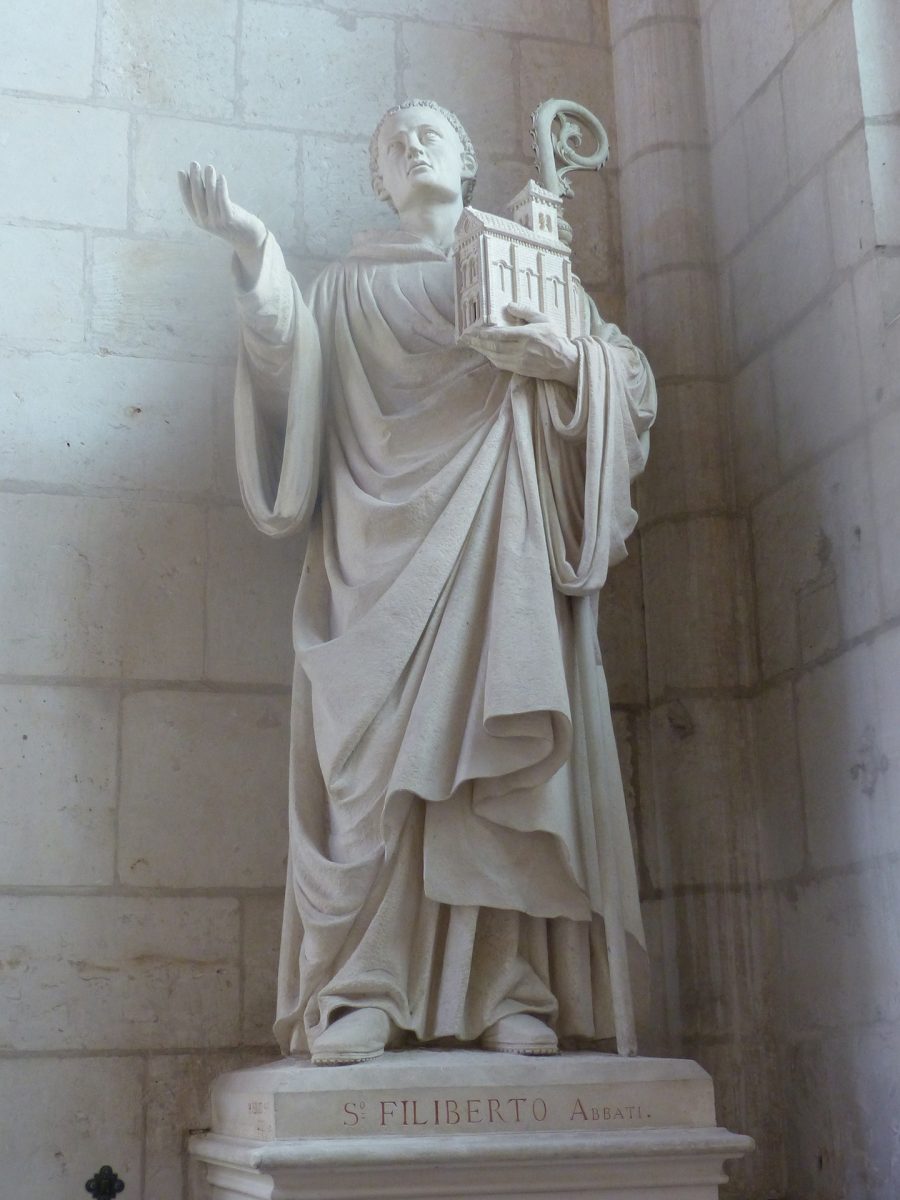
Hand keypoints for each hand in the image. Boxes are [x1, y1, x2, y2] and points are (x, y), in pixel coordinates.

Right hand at [178, 162, 266, 280]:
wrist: (247, 237)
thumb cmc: (230, 219)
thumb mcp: (214, 209)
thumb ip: (205, 197)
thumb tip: (194, 176)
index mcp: (198, 219)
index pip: (188, 200)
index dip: (183, 186)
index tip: (181, 171)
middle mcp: (205, 222)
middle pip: (197, 197)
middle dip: (195, 179)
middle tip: (194, 164)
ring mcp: (217, 222)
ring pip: (210, 198)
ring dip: (209, 181)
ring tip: (209, 167)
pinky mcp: (229, 220)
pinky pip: (223, 201)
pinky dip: (221, 188)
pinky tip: (221, 177)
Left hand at [461, 303, 578, 386]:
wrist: (565, 362)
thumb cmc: (556, 338)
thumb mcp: (544, 320)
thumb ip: (526, 312)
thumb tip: (509, 305)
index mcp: (528, 335)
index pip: (501, 334)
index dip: (486, 333)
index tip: (474, 330)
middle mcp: (522, 350)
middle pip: (494, 346)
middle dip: (478, 342)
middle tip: (465, 337)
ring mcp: (520, 362)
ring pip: (495, 356)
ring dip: (482, 350)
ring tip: (471, 344)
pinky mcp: (520, 370)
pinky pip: (501, 364)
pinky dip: (491, 357)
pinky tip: (485, 352)